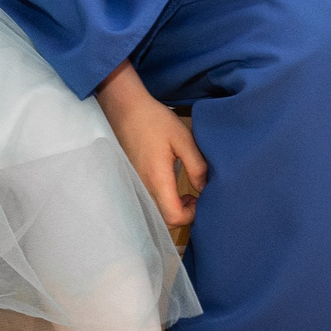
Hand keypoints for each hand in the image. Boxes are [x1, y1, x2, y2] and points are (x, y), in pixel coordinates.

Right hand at [97, 63, 205, 230]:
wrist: (126, 109)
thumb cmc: (155, 121)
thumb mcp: (183, 139)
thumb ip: (197, 166)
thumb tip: (204, 189)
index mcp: (157, 179)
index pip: (173, 217)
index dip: (190, 215)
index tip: (200, 198)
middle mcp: (143, 187)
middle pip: (164, 221)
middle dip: (183, 215)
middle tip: (195, 197)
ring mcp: (136, 185)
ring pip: (156, 212)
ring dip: (173, 209)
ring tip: (185, 193)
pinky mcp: (133, 180)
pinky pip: (150, 201)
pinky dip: (163, 201)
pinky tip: (171, 185)